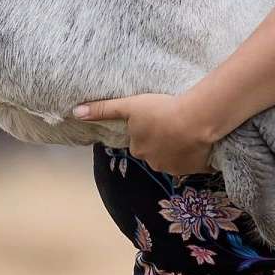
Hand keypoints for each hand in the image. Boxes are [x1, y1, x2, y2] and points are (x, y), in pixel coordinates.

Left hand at [73, 92, 215, 175]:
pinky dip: (195, 153)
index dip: (146, 130)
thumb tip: (75, 112)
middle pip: (155, 151)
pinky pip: (193, 162)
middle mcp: (154, 163)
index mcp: (138, 149)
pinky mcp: (195, 169)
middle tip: (171, 122)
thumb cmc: (160, 109)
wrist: (195, 120)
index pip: (139, 141)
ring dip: (178, 147)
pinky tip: (198, 139)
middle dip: (161, 141)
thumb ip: (103, 109)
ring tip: (187, 129)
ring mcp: (176, 168)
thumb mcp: (129, 105)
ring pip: (174, 157)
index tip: (156, 119)